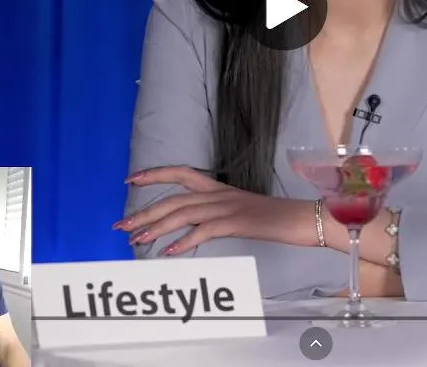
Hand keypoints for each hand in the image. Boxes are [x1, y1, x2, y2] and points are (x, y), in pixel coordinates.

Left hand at [116, 166, 312, 254]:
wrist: (305, 218)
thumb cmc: (277, 219)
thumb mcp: (243, 213)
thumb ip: (218, 216)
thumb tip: (194, 228)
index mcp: (220, 188)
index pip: (182, 174)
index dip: (156, 175)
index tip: (131, 180)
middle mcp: (220, 194)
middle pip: (174, 199)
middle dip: (145, 212)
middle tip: (121, 225)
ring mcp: (228, 207)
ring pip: (183, 213)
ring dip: (156, 227)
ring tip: (136, 240)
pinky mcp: (237, 222)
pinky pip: (203, 231)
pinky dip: (184, 241)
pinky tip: (168, 252)